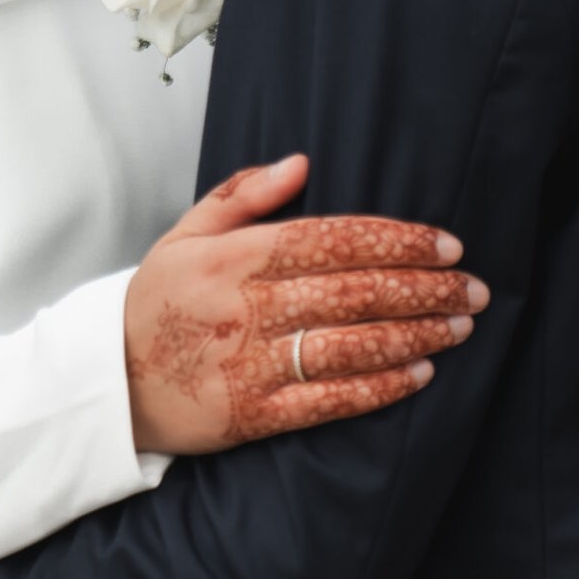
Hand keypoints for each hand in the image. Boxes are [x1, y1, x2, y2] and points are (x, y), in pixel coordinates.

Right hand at [124, 154, 487, 455]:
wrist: (106, 383)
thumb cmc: (157, 302)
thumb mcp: (185, 235)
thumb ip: (243, 195)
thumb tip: (302, 163)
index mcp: (235, 257)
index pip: (333, 239)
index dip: (397, 240)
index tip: (447, 245)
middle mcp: (246, 307)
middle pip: (354, 291)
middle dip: (424, 288)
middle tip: (473, 288)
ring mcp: (250, 364)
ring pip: (349, 345)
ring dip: (414, 334)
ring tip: (459, 326)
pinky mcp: (253, 415)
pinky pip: (329, 400)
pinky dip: (379, 387)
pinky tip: (420, 374)